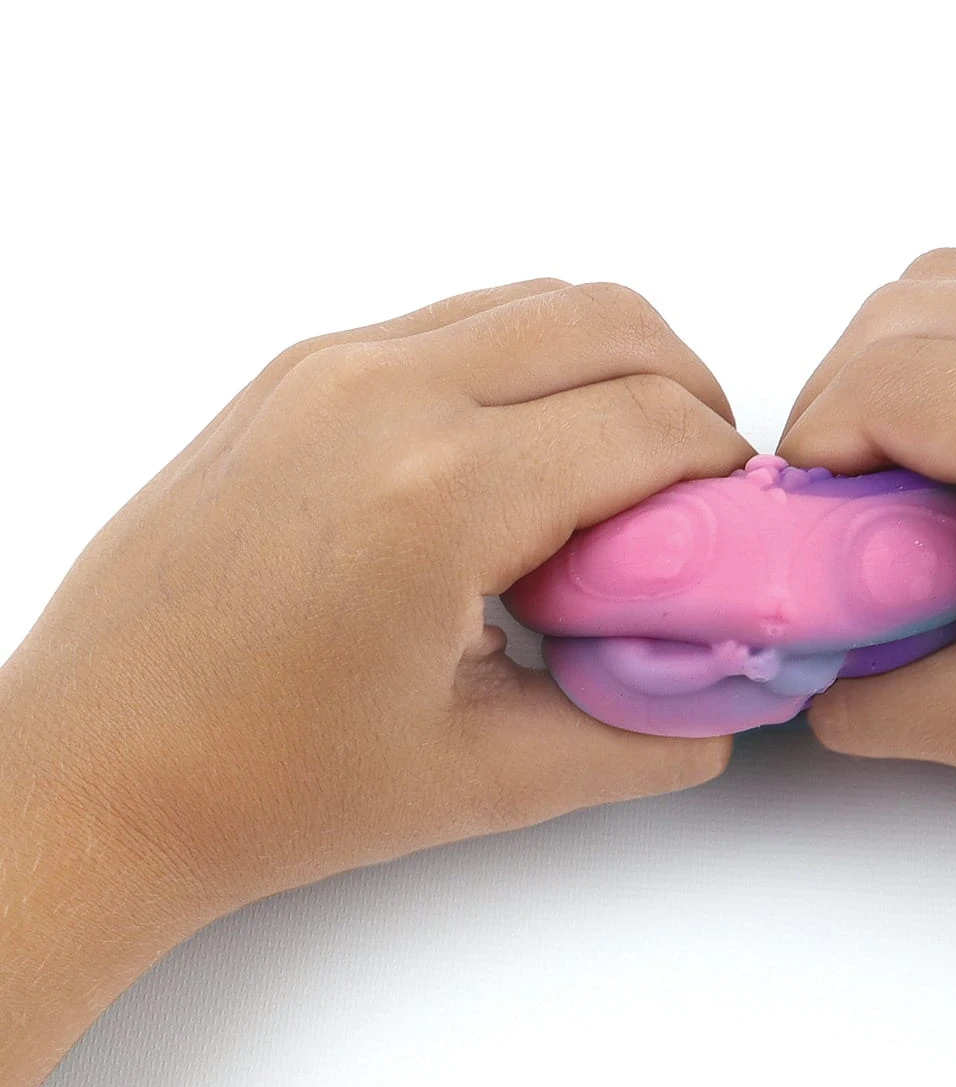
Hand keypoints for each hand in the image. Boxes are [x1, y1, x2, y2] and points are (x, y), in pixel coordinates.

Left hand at [0, 279, 750, 1086]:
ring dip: (607, 366)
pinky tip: (519, 464)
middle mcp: (382, 396)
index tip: (736, 519)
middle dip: (688, 392)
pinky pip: (455, 322)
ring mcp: (326, 369)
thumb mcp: (478, 781)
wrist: (89, 771)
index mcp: (439, 495)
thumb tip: (715, 709)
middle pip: (611, 322)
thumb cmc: (253, 785)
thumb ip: (631, 738)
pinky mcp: (293, 374)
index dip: (722, 468)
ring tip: (614, 472)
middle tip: (696, 485)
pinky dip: (525, 364)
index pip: (652, 422)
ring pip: (535, 302)